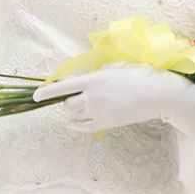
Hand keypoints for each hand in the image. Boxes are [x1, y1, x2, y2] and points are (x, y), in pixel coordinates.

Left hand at [32, 63, 194, 132]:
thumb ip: (96, 72)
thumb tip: (83, 79)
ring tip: (71, 105)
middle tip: (65, 95)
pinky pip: (83, 127)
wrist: (159, 95)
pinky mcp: (108, 124)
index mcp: (95, 79)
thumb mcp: (115, 66)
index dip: (47, 92)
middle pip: (67, 104)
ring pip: (74, 115)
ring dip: (69, 110)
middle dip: (63, 100)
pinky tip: (70, 121)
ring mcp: (100, 113)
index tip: (35, 96)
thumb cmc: (139, 74)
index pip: (63, 87)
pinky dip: (74, 124)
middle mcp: (94, 97)